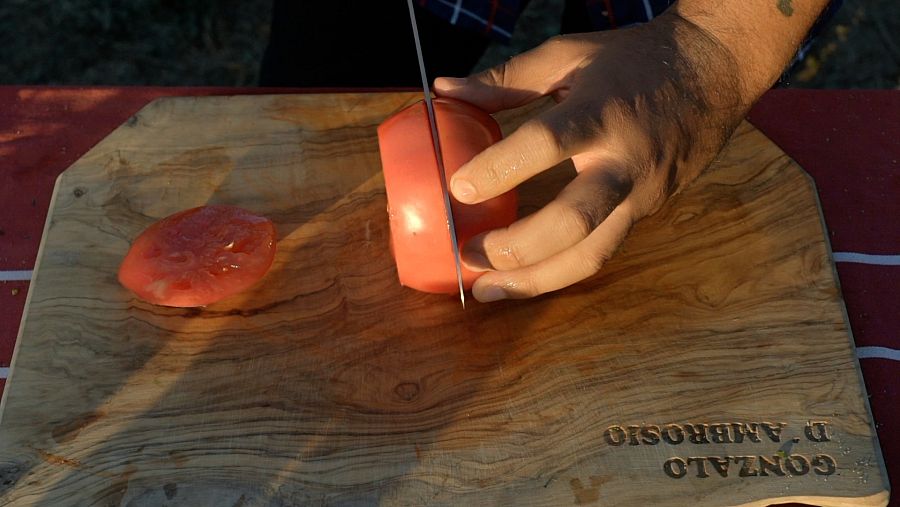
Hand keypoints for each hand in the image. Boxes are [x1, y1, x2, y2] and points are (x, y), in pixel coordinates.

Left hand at [434, 11, 750, 301]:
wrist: (717, 72)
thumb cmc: (634, 60)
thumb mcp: (568, 56)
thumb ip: (505, 78)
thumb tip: (442, 89)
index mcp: (602, 112)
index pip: (546, 144)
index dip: (499, 169)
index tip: (457, 189)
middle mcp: (626, 161)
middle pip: (573, 222)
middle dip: (516, 248)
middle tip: (469, 254)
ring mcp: (642, 194)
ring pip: (590, 255)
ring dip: (534, 281)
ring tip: (487, 290)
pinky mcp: (649, 213)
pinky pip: (601, 251)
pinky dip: (558, 271)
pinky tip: (524, 278)